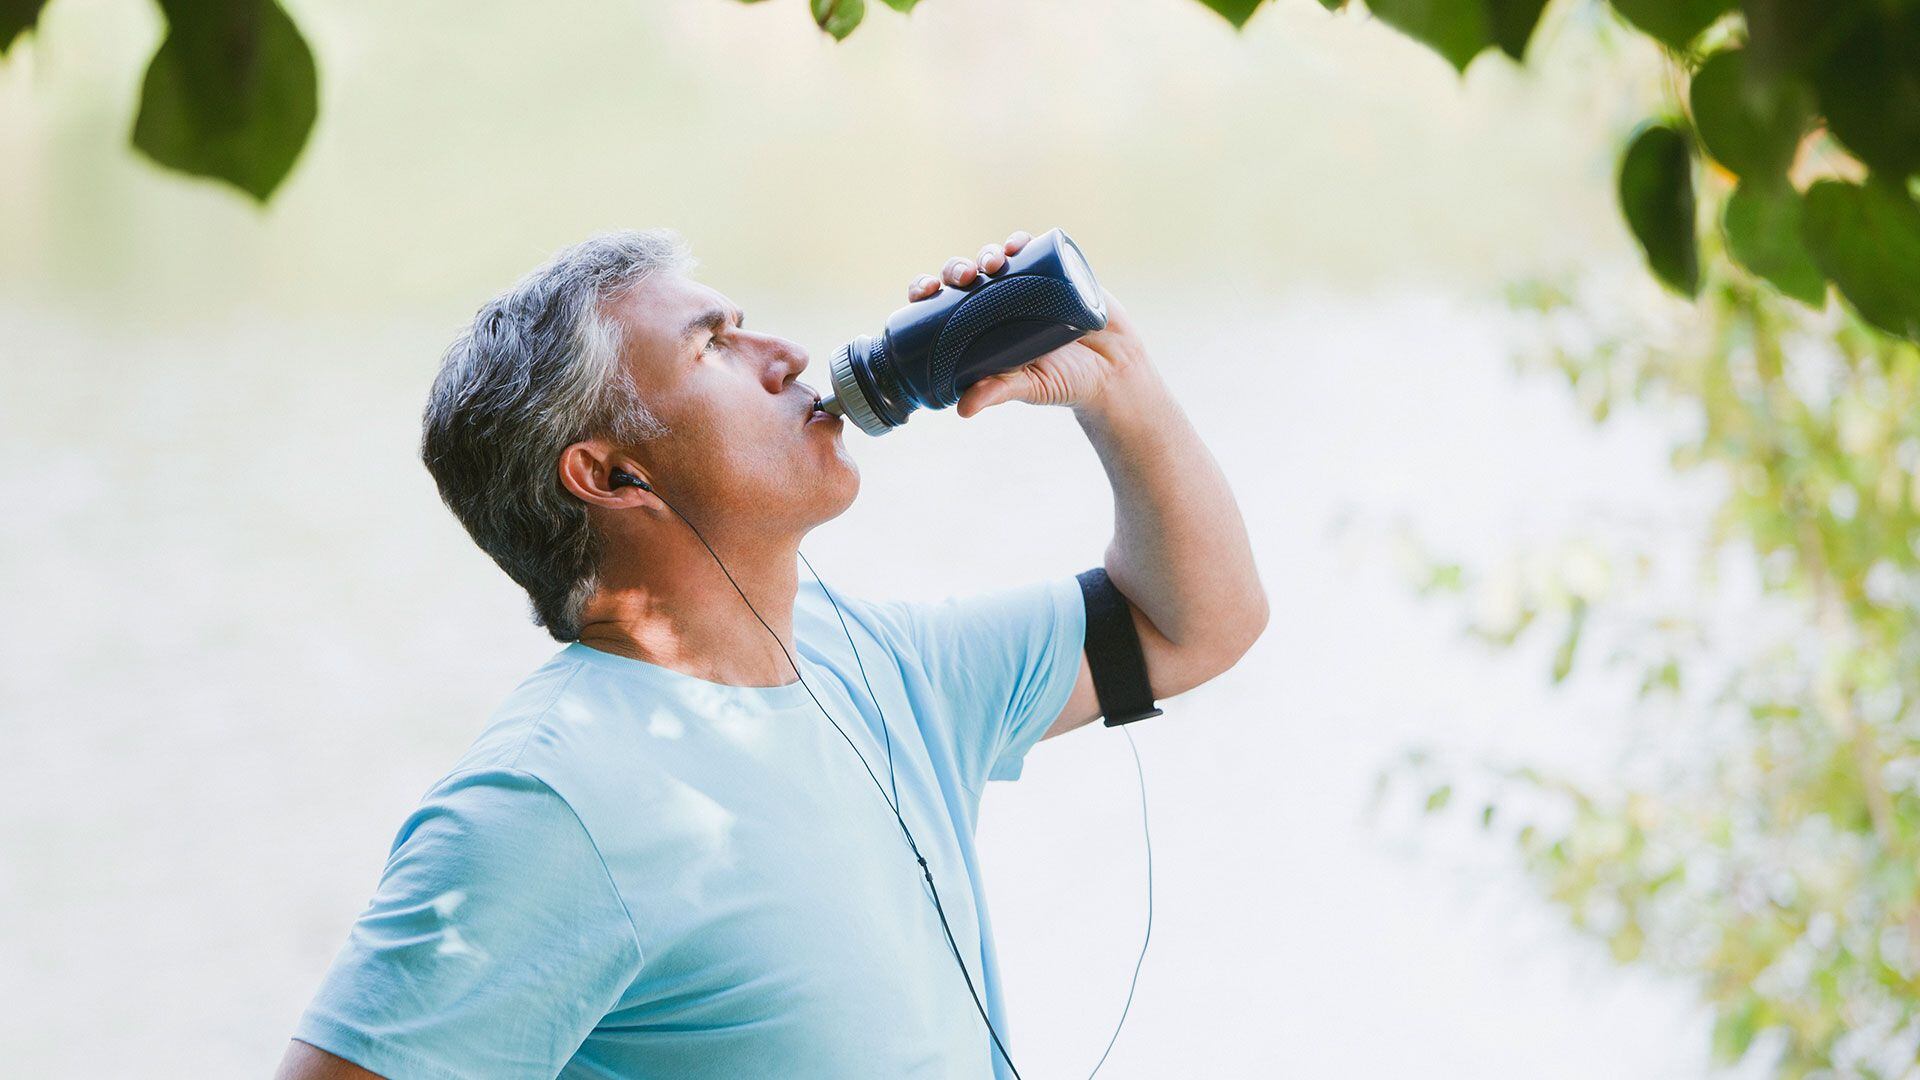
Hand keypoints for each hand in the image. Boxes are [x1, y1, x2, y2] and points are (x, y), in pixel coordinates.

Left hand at [907, 230, 1148, 418]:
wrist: (1115, 370)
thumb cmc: (1064, 382)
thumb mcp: (1028, 387)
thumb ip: (999, 392)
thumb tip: (962, 410)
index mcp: (979, 326)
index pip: (942, 303)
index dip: (927, 290)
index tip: (925, 291)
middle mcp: (998, 300)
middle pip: (966, 275)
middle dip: (958, 268)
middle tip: (965, 277)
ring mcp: (1028, 283)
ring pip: (997, 257)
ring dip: (988, 252)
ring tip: (992, 262)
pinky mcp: (1057, 271)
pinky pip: (1035, 248)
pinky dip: (1023, 241)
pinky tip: (1016, 242)